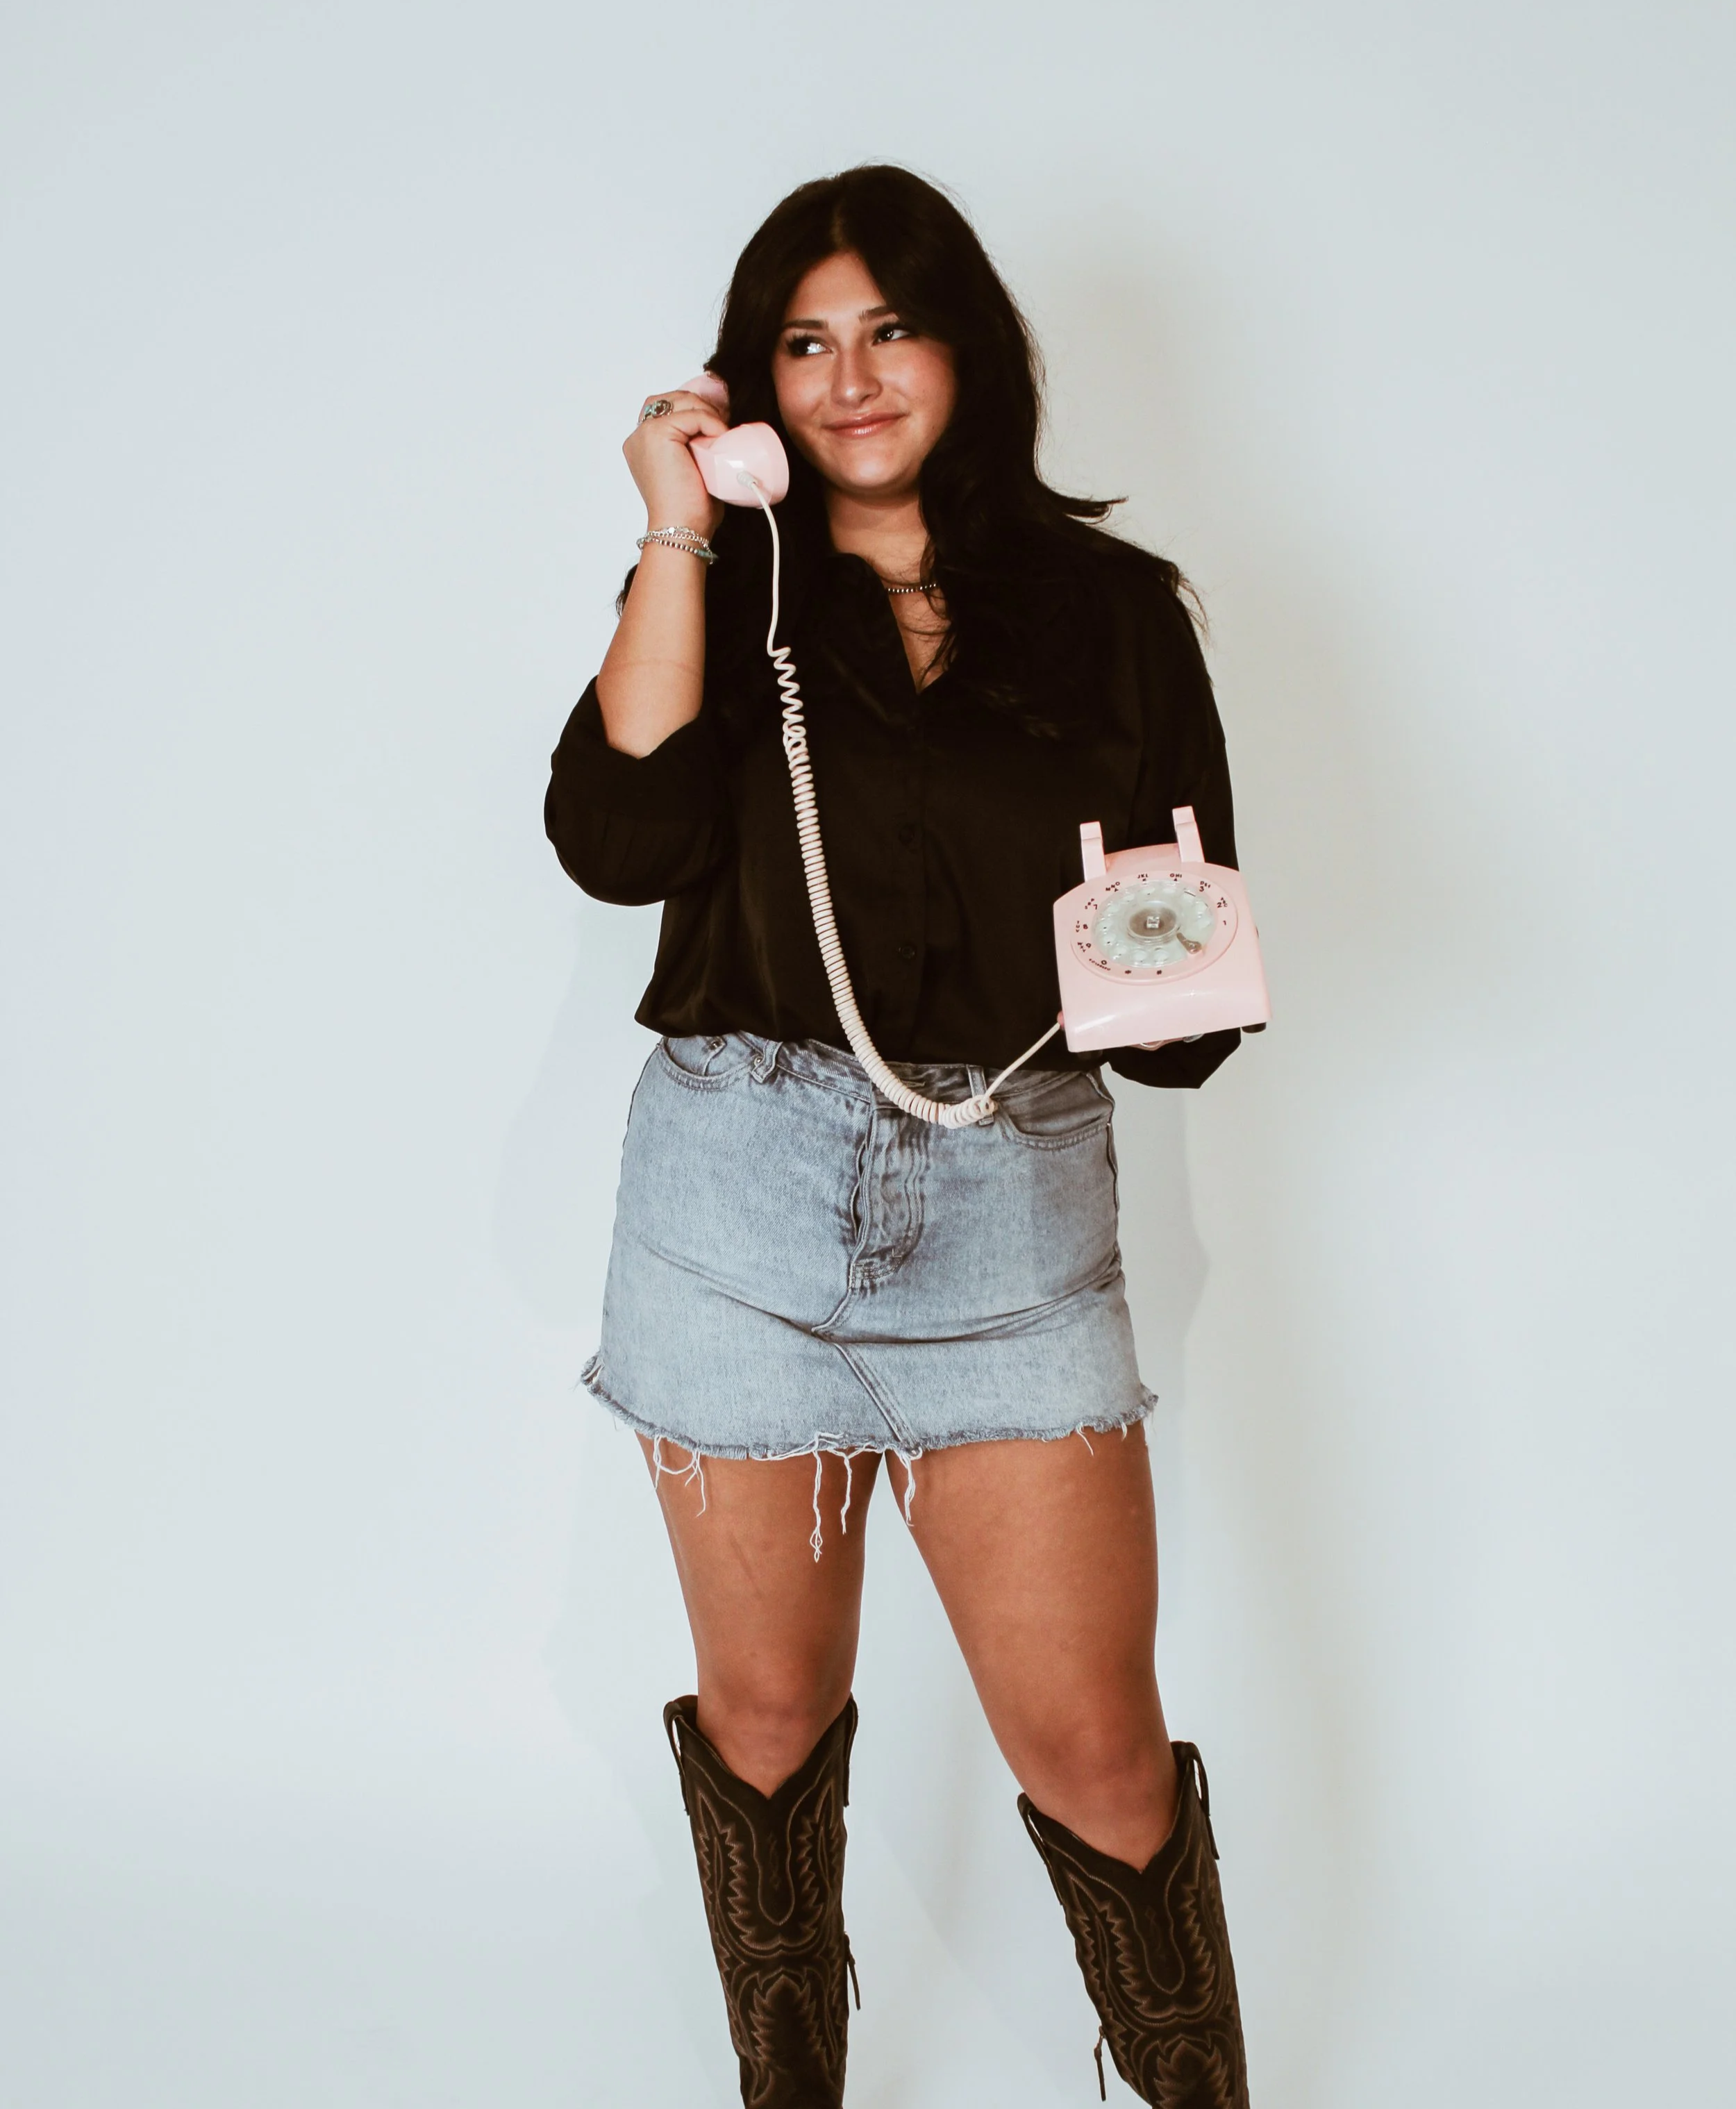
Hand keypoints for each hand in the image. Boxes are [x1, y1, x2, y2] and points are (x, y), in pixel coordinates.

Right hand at [623, 387, 727, 537]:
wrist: (682, 529)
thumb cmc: (690, 511)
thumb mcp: (693, 472)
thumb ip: (697, 449)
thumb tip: (722, 435)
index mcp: (644, 445)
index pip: (669, 410)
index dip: (696, 411)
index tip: (719, 425)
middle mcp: (640, 436)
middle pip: (674, 399)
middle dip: (701, 406)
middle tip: (724, 424)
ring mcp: (645, 433)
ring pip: (683, 401)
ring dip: (708, 413)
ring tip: (722, 436)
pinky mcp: (657, 433)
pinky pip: (692, 413)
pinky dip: (711, 421)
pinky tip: (720, 438)